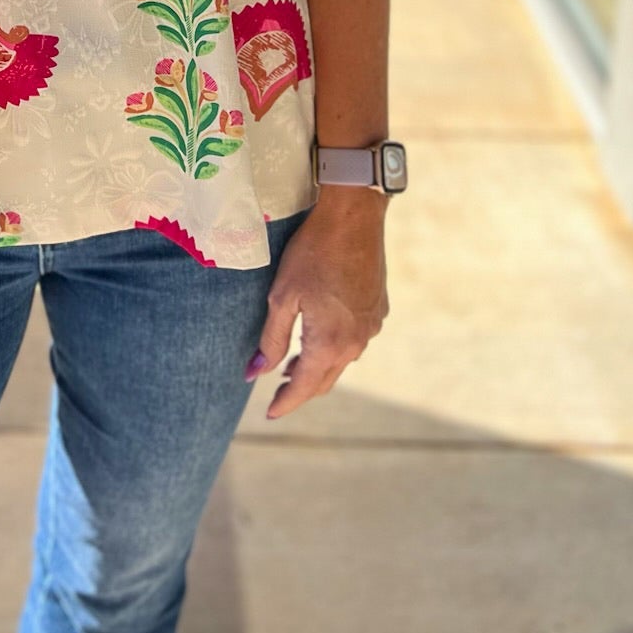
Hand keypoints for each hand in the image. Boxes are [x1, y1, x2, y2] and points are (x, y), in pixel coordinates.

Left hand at [249, 191, 388, 419]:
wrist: (354, 217)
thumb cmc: (312, 253)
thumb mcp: (283, 296)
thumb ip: (271, 339)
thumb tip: (255, 374)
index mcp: (330, 343)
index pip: (303, 387)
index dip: (285, 403)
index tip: (270, 414)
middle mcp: (356, 343)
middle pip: (324, 380)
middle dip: (300, 390)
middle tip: (277, 392)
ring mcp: (371, 327)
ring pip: (341, 361)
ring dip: (317, 368)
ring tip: (292, 365)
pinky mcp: (378, 310)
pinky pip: (355, 341)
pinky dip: (335, 348)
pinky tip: (321, 336)